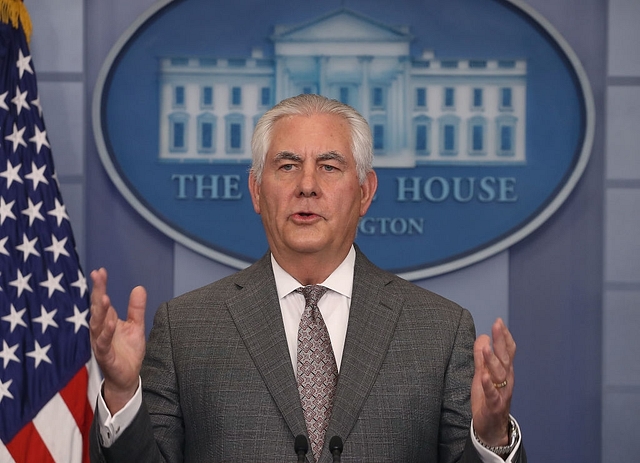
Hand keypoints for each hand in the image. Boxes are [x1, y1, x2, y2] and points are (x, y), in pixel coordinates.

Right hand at [89, 268, 146, 413]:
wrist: (128, 377)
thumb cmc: (128, 351)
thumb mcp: (136, 326)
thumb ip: (136, 309)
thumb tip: (139, 287)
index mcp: (106, 321)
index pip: (101, 301)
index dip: (100, 286)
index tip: (100, 271)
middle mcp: (100, 330)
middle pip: (97, 308)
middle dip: (97, 291)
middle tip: (98, 275)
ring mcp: (100, 343)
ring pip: (97, 324)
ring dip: (100, 311)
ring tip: (104, 296)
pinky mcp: (105, 356)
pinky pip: (103, 343)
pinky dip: (106, 332)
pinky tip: (110, 321)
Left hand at [471, 318, 515, 445]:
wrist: (492, 428)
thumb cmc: (488, 398)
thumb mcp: (483, 374)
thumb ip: (482, 357)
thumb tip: (482, 336)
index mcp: (504, 371)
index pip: (507, 351)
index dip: (504, 336)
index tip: (499, 321)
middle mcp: (506, 380)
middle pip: (504, 357)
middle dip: (501, 341)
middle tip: (497, 325)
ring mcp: (501, 392)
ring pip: (499, 374)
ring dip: (493, 360)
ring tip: (487, 347)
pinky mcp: (494, 405)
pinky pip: (492, 394)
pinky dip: (489, 385)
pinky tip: (484, 376)